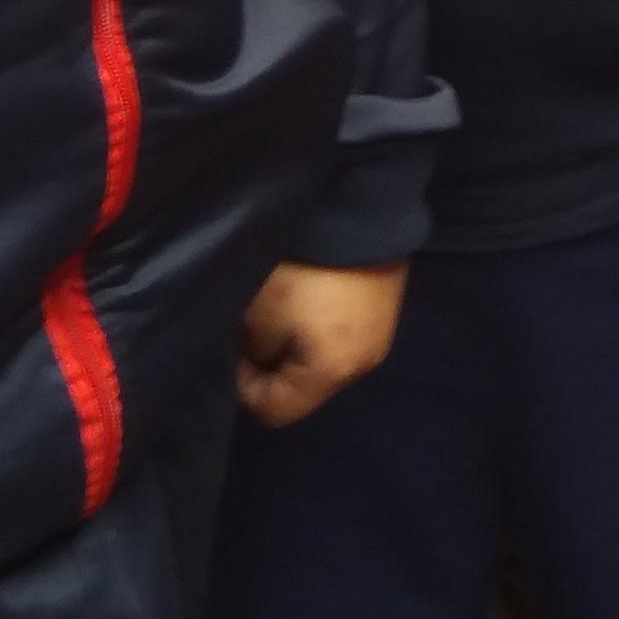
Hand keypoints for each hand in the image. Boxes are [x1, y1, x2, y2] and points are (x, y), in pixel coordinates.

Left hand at [235, 259, 404, 426]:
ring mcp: (380, 336)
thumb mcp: (258, 312)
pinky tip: (311, 294)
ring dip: (297, 345)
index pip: (274, 411)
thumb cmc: (302, 268)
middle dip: (272, 366)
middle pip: (304, 389)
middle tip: (254, 328)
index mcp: (331, 373)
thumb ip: (252, 352)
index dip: (243, 388)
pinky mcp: (385, 308)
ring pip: (323, 362)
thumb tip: (257, 357)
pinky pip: (342, 336)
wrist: (359, 206)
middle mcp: (363, 364)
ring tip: (284, 307)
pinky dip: (320, 326)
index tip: (232, 351)